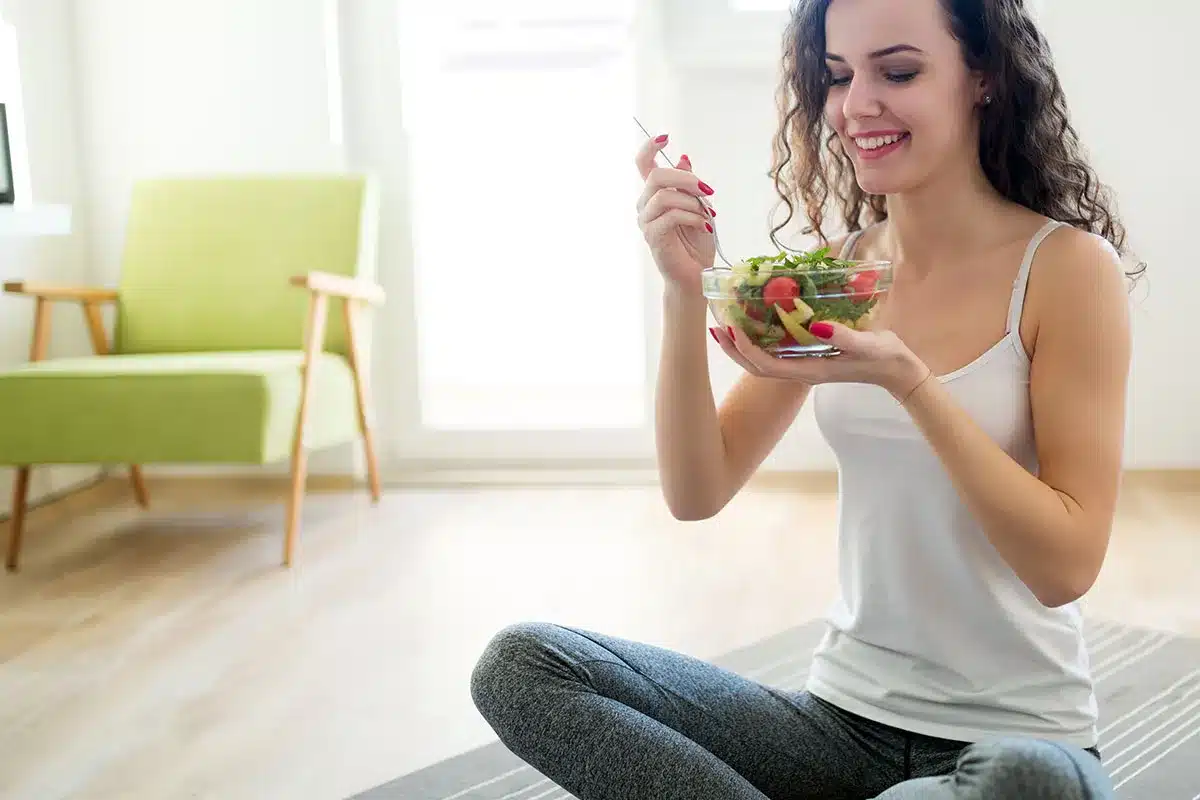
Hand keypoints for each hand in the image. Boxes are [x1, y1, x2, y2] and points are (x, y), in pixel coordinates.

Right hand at [635, 134, 716, 293]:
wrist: (696, 276)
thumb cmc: (696, 243)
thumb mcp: (699, 206)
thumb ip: (689, 185)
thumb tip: (684, 158)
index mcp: (654, 195)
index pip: (643, 164)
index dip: (650, 147)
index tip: (665, 137)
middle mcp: (645, 206)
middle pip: (656, 175)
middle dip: (686, 179)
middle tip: (708, 191)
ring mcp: (646, 222)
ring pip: (664, 195)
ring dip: (692, 202)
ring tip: (708, 215)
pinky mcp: (653, 236)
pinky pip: (671, 215)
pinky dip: (693, 217)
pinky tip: (704, 226)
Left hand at [711, 320, 931, 400]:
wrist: (897, 370)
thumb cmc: (884, 357)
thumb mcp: (868, 344)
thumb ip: (844, 337)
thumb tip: (817, 327)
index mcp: (810, 371)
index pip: (765, 365)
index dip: (744, 349)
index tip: (731, 327)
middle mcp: (801, 371)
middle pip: (756, 367)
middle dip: (734, 349)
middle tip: (717, 325)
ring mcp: (804, 366)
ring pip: (764, 361)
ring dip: (743, 346)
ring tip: (727, 324)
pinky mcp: (810, 358)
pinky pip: (777, 353)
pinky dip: (761, 341)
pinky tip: (757, 323)